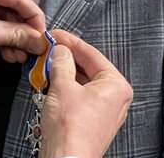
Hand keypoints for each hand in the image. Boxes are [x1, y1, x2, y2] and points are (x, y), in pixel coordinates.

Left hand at [0, 0, 45, 80]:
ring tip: (18, 54)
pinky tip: (8, 49)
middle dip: (22, 29)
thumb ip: (16, 35)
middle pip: (11, 3)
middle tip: (32, 48)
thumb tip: (38, 39)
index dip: (33, 18)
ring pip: (3, 11)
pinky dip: (0, 31)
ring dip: (12, 34)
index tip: (43, 35)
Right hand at [39, 30, 132, 157]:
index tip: (56, 35)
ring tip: (46, 65)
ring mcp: (105, 112)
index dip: (70, 42)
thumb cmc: (71, 129)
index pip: (92, 54)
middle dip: (66, 59)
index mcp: (116, 86)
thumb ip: (61, 63)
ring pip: (83, 83)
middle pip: (88, 68)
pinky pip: (80, 97)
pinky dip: (66, 89)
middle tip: (49, 49)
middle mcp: (115, 98)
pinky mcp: (93, 122)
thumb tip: (60, 51)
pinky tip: (51, 83)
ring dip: (64, 74)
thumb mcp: (62, 86)